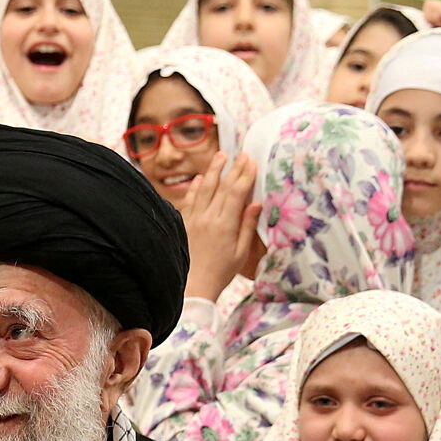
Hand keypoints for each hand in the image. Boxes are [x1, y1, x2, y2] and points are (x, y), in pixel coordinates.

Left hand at [179, 151, 260, 301]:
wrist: (192, 287)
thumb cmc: (220, 273)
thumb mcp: (241, 253)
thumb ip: (247, 226)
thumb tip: (255, 203)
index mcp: (225, 225)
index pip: (236, 193)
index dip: (245, 175)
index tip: (252, 162)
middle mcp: (208, 218)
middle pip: (222, 186)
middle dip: (233, 168)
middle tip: (241, 154)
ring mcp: (194, 219)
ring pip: (204, 188)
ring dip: (213, 170)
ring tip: (221, 155)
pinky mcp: (184, 224)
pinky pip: (190, 199)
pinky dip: (196, 187)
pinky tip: (201, 178)